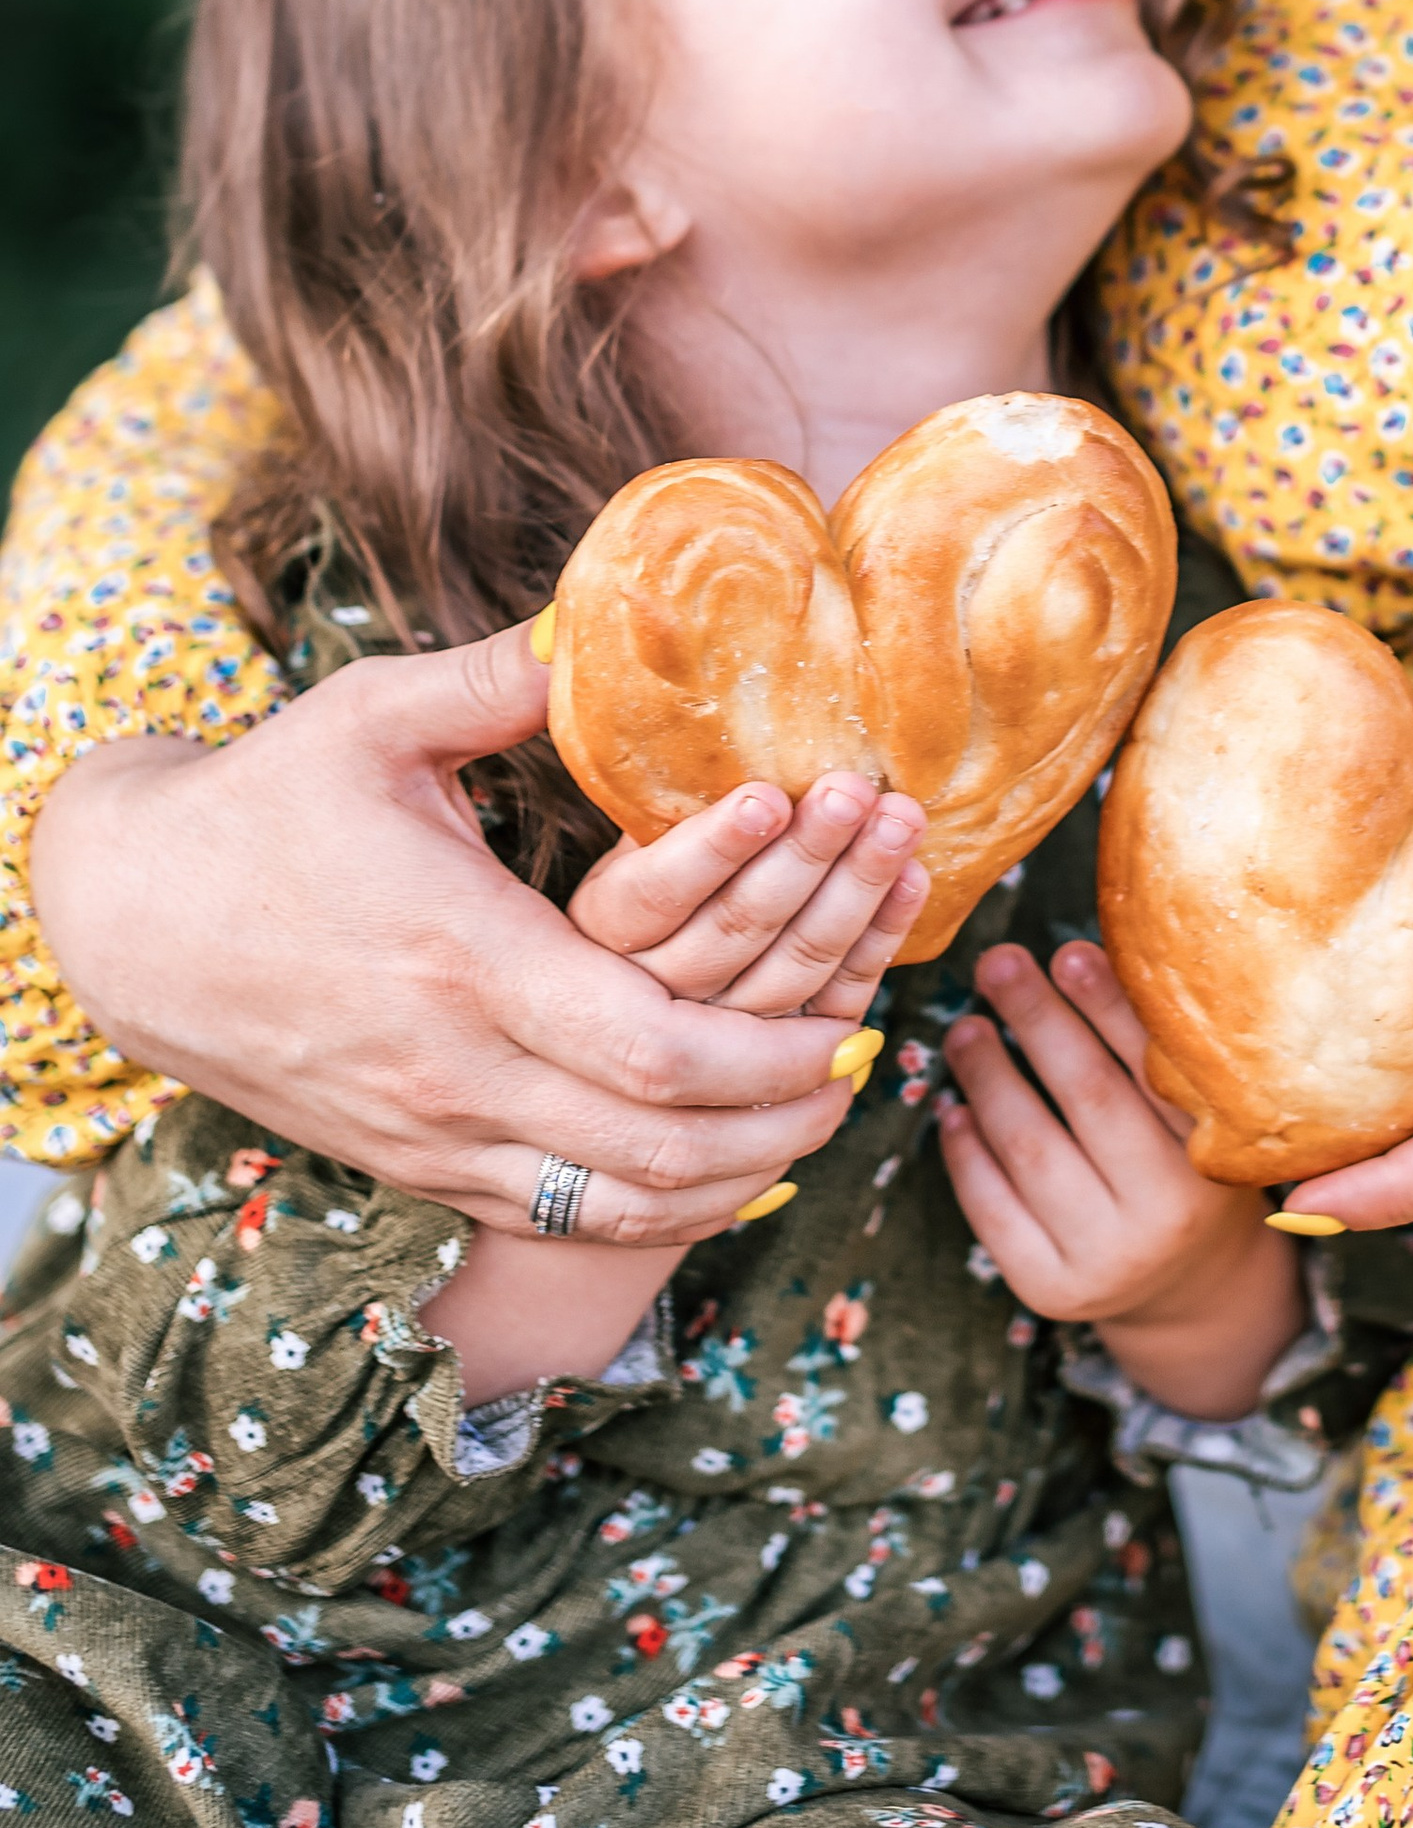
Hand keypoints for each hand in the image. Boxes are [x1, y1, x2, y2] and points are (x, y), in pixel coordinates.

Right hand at [32, 629, 873, 1243]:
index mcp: (466, 960)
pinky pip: (549, 1217)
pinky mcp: (410, 1160)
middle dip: (777, 1119)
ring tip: (814, 1120)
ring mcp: (428, 1131)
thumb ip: (498, 677)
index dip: (767, 1054)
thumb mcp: (371, 717)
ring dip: (728, 1176)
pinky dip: (645, 1209)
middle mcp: (453, 1069)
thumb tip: (602, 609)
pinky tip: (714, 1170)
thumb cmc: (264, 806)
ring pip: (607, 1203)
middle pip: (653, 1145)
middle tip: (861, 1067)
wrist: (136, 923)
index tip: (851, 1017)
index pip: (650, 1050)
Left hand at [936, 941, 1303, 1418]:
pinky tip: (955, 1109)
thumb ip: (1156, 1059)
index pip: (1150, 1067)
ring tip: (964, 1030)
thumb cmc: (1190, 1177)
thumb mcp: (1199, 1124)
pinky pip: (992, 1209)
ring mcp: (1104, 1258)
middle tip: (997, 963)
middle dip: (1035, 1020)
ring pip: (1029, 1148)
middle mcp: (1164, 1212)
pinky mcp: (1050, 1288)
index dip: (1106, 1006)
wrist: (1193, 1292)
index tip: (1067, 951)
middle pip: (1086, 1097)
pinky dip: (966, 1152)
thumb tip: (1083, 956)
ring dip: (988, 1077)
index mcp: (1212, 1158)